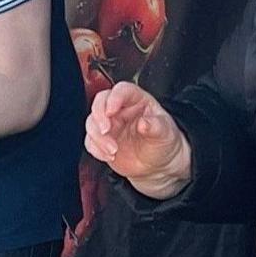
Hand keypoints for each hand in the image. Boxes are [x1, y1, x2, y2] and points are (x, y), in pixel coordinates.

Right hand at [84, 81, 191, 198]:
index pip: (122, 90)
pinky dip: (96, 149)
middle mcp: (121, 109)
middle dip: (99, 117)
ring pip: (92, 123)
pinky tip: (109, 156)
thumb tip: (144, 123)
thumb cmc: (164, 143)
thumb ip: (156, 126)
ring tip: (113, 151)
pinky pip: (90, 141)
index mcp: (137, 100)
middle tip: (106, 131)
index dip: (114, 98)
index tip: (111, 111)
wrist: (159, 166)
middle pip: (100, 102)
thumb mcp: (166, 133)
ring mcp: (110, 124)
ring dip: (98, 137)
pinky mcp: (102, 140)